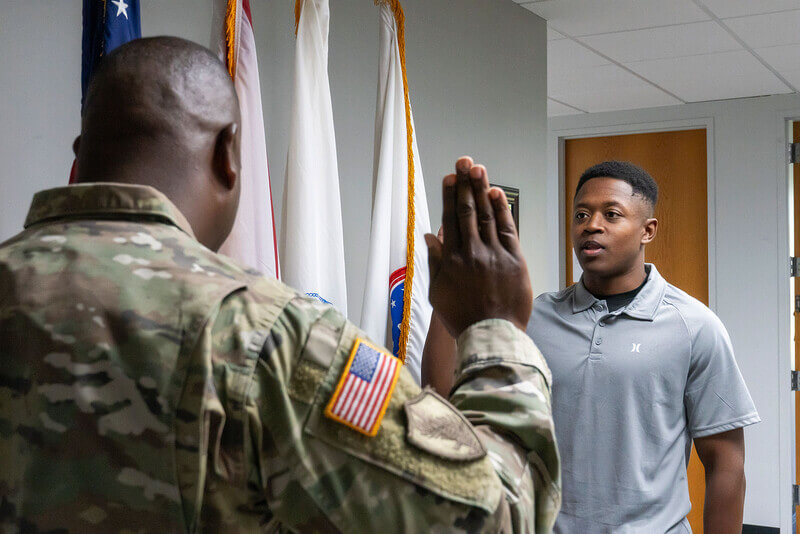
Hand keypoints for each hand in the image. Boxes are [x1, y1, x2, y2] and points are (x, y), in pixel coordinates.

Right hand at [425, 156, 531, 336]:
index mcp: (451, 260)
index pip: (450, 219)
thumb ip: (435, 262)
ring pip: (486, 215)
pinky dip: (502, 210)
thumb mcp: (438, 292)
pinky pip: (507, 229)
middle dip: (465, 184)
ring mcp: (494, 254)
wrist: (492, 334)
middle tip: (463, 162)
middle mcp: (472, 252)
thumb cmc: (463, 317)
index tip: (449, 177)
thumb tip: (430, 236)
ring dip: (482, 189)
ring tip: (478, 169)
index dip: (449, 195)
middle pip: (467, 210)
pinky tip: (496, 193)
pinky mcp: (514, 260)